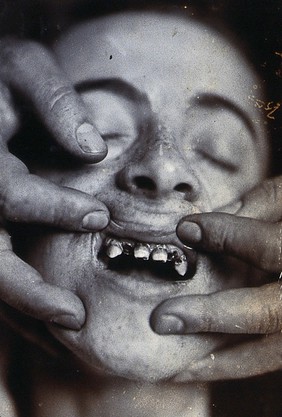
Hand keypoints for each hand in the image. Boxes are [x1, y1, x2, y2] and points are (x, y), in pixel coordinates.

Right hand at [0, 38, 108, 331]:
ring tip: (63, 335)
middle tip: (74, 316)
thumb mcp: (25, 68)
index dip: (55, 209)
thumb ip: (56, 103)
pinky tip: (40, 326)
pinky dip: (14, 306)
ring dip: (20, 312)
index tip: (100, 216)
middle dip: (27, 290)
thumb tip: (94, 150)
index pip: (9, 195)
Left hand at [151, 176, 281, 379]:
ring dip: (219, 361)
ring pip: (271, 354)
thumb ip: (262, 204)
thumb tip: (204, 226)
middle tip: (163, 318)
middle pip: (270, 313)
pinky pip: (273, 360)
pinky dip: (236, 364)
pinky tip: (202, 363)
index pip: (272, 247)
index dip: (227, 236)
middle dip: (213, 316)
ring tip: (173, 365)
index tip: (185, 229)